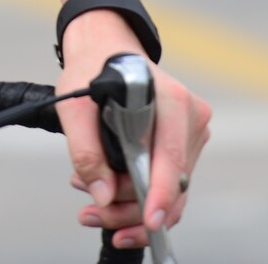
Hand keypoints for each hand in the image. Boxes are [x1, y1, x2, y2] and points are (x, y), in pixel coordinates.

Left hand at [56, 11, 211, 251]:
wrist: (105, 48)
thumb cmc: (93, 69)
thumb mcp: (75, 107)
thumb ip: (86, 152)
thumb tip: (104, 195)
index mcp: (172, 100)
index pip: (171, 158)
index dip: (160, 194)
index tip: (149, 220)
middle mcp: (191, 117)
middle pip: (171, 184)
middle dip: (132, 210)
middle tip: (90, 215)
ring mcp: (192, 131)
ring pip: (171, 191)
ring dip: (131, 207)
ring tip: (90, 207)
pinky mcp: (185, 144)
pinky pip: (169, 183)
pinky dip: (140, 197)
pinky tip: (108, 197)